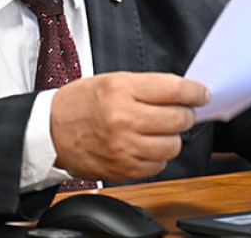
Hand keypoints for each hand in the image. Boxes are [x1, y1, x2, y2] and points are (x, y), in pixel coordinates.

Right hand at [49, 72, 209, 180]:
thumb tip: (182, 93)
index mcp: (121, 89)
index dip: (195, 92)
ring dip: (172, 137)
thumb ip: (146, 86)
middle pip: (179, 119)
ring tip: (160, 130)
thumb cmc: (80, 103)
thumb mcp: (111, 81)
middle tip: (182, 111)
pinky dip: (158, 156)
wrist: (49, 131)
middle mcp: (124, 118)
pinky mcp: (123, 168)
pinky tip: (146, 146)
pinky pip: (158, 166)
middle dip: (187, 114)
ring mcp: (124, 146)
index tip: (202, 94)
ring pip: (173, 145)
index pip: (173, 89)